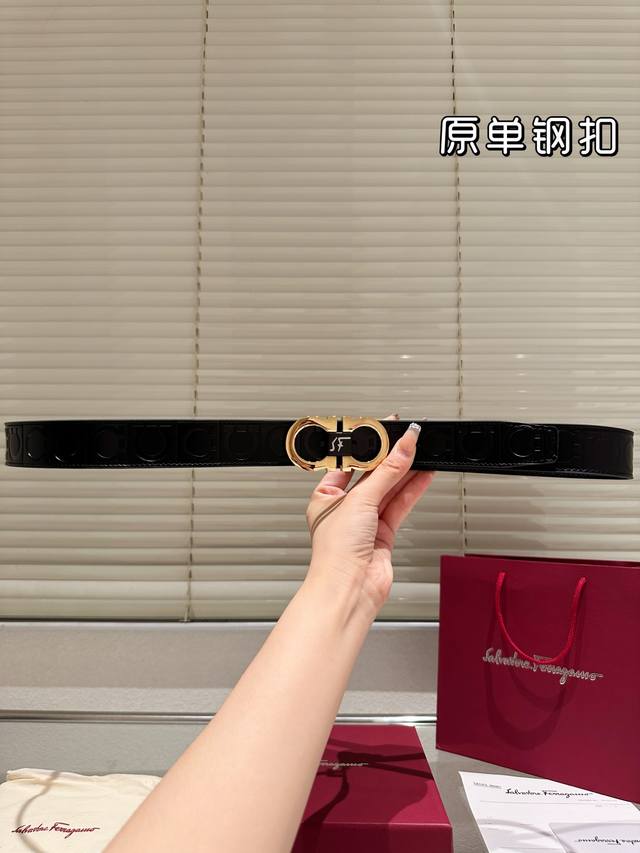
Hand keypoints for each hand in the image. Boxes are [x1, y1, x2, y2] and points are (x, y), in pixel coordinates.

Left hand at [305, 417, 435, 619]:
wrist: (349, 589)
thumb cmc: (334, 552)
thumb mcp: (359, 500)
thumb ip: (387, 472)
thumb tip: (402, 447)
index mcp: (325, 495)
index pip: (351, 462)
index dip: (370, 447)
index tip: (388, 431)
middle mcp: (344, 508)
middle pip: (373, 474)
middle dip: (392, 457)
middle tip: (410, 438)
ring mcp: (365, 522)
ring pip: (389, 489)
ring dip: (407, 471)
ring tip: (423, 451)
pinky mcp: (383, 534)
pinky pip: (400, 505)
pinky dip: (413, 489)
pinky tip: (424, 474)